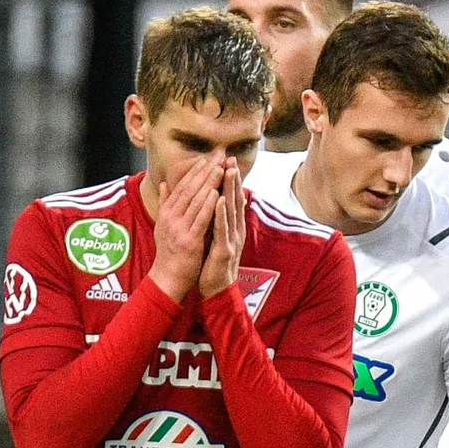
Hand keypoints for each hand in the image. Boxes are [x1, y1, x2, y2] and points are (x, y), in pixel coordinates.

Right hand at [149, 158, 222, 301]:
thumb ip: (165, 203)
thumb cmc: (169, 252)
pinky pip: (200, 219)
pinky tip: (217, 194)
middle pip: (190, 189)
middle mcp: (171, 217)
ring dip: (209, 183)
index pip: (183, 186)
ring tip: (220, 168)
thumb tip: (164, 183)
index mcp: (167, 212)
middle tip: (218, 155)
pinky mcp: (189, 240)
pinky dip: (209, 206)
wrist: (167, 278)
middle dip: (205, 171)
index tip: (209, 157)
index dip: (196, 170)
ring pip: (195, 201)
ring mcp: (179, 228)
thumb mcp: (163, 224)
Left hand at [199, 158, 246, 298]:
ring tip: (228, 172)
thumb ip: (215, 219)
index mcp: (230, 226)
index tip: (226, 160)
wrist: (216, 289)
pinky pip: (222, 229)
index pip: (230, 198)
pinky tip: (219, 200)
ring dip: (230, 191)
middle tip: (231, 158)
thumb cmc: (213, 262)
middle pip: (233, 200)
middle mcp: (234, 229)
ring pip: (230, 211)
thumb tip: (215, 201)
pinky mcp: (225, 249)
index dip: (229, 180)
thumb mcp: (214, 236)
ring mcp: (231, 239)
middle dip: (232, 179)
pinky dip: (221, 214)